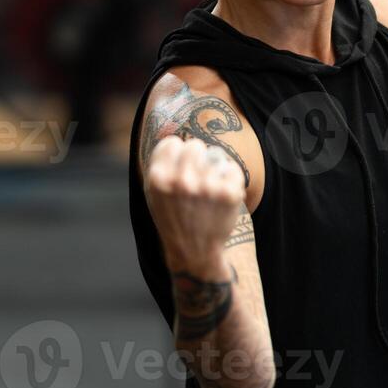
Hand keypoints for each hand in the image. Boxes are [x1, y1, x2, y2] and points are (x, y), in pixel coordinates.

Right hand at [143, 135, 243, 272]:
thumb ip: (161, 165)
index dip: (177, 153)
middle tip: (198, 177)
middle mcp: (181, 181)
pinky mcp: (228, 193)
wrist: (194, 253)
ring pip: (215, 156)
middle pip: (195, 145)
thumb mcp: (154, 194)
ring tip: (209, 191)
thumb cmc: (173, 220)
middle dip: (197, 157)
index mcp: (159, 179)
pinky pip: (232, 168)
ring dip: (213, 170)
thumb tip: (174, 134)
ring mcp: (206, 187)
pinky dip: (230, 179)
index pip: (172, 143)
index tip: (180, 166)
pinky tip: (222, 196)